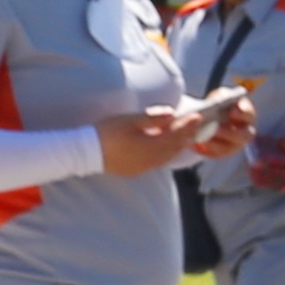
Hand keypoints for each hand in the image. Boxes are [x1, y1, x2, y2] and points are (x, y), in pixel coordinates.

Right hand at [93, 98, 237, 176]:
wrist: (86, 152)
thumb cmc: (107, 133)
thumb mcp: (130, 120)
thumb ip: (153, 118)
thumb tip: (172, 114)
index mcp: (152, 146)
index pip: (177, 135)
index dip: (189, 125)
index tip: (198, 116)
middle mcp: (152, 160)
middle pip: (175, 148)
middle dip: (186, 135)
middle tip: (195, 125)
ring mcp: (144, 167)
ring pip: (168, 157)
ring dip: (177, 145)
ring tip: (183, 135)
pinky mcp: (136, 170)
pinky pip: (158, 162)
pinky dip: (166, 153)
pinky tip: (164, 147)